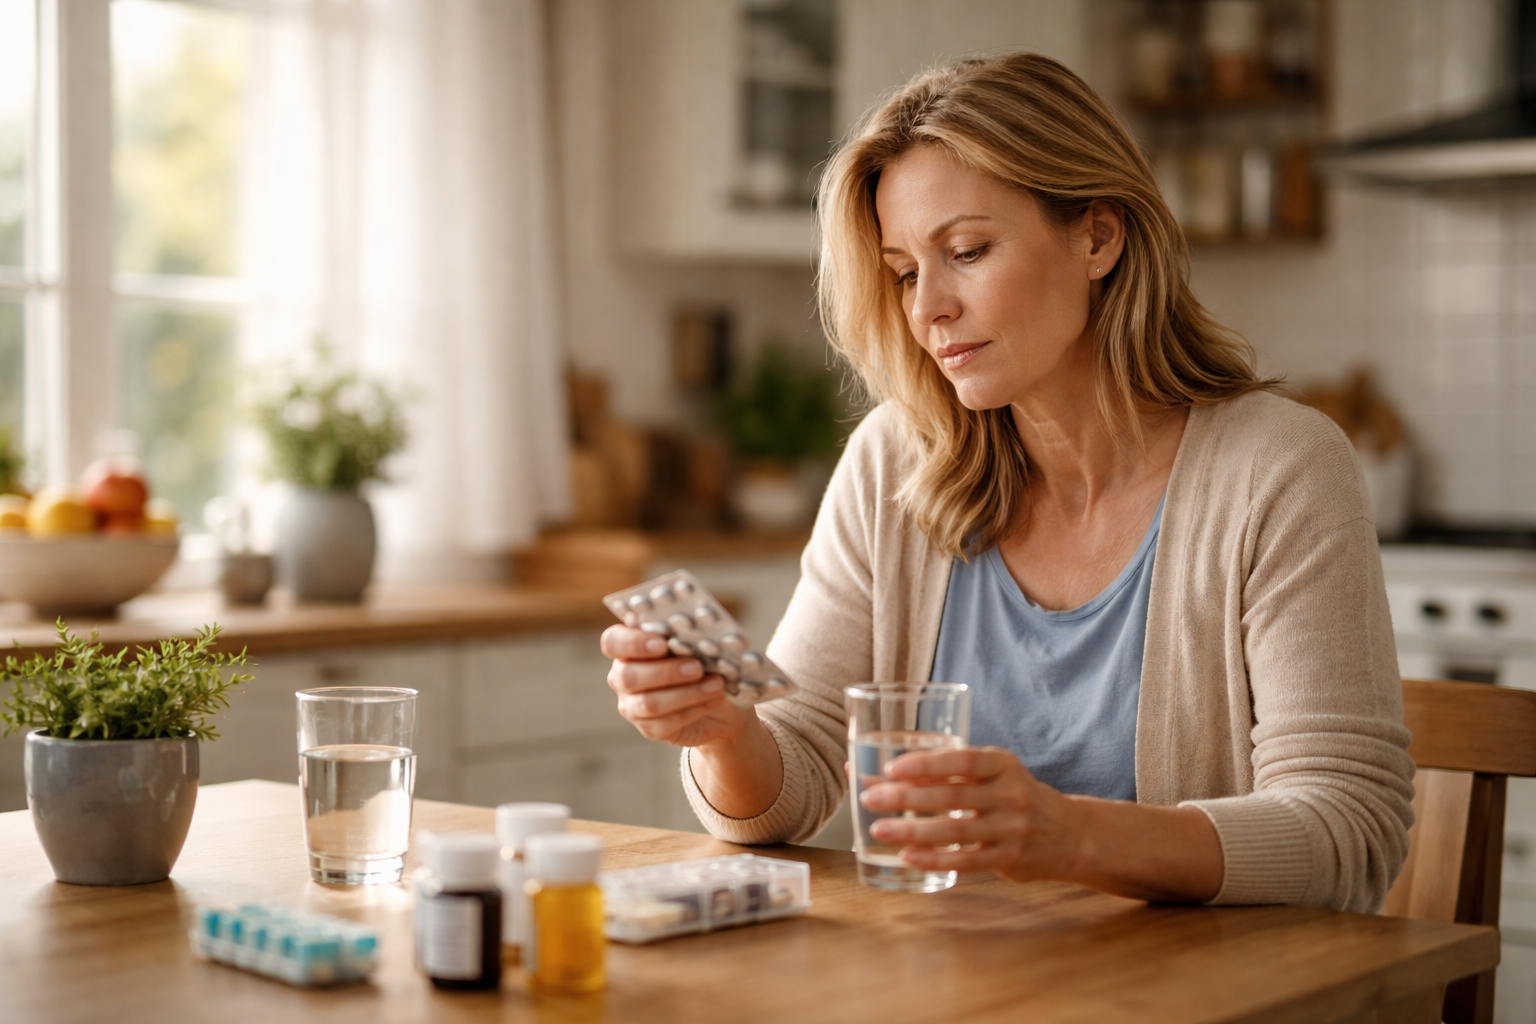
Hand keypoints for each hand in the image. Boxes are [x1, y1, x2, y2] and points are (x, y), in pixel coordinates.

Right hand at [601, 625, 751, 747]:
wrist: (716, 695)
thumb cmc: (701, 659)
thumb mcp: (693, 642)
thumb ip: (683, 634)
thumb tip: (688, 629)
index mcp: (626, 648)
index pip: (612, 642)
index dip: (633, 643)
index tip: (662, 643)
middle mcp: (622, 676)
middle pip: (628, 676)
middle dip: (665, 672)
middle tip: (697, 667)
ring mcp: (632, 706)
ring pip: (649, 703)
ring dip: (686, 693)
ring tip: (715, 684)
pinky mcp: (649, 728)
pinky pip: (666, 723)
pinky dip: (694, 709)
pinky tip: (714, 699)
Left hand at [859, 746, 1079, 881]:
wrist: (1071, 834)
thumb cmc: (1015, 797)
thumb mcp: (993, 775)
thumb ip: (948, 773)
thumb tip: (884, 773)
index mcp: (1002, 764)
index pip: (962, 760)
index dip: (926, 764)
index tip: (892, 768)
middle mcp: (1010, 794)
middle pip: (951, 796)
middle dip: (905, 798)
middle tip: (869, 798)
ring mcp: (1011, 828)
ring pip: (954, 830)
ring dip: (912, 831)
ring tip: (878, 830)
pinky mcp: (1009, 859)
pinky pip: (966, 860)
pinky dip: (934, 859)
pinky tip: (907, 857)